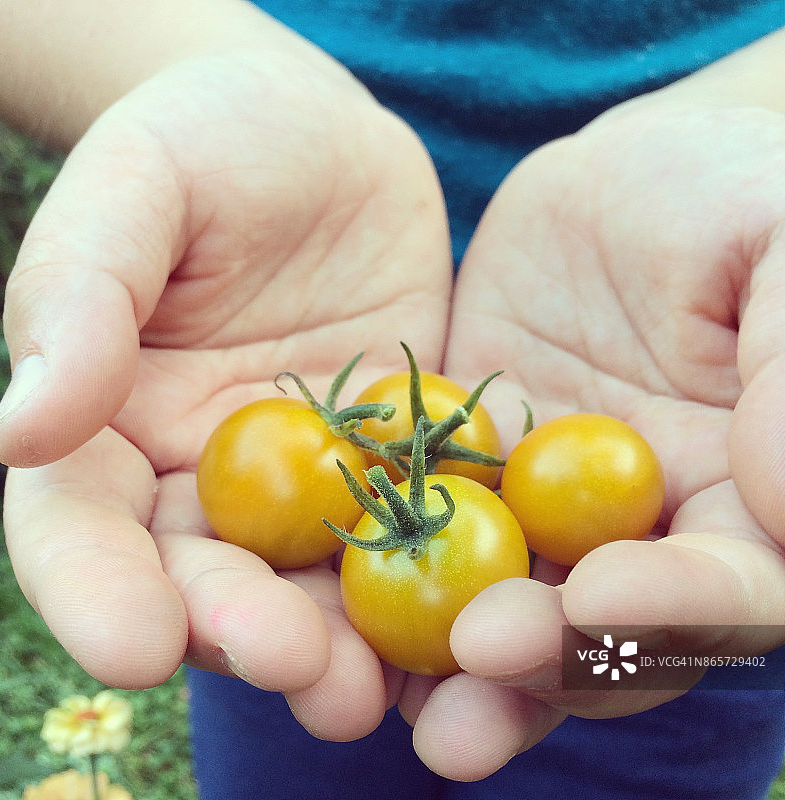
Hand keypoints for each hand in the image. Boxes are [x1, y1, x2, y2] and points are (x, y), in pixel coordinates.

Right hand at [0, 49, 450, 740]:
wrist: (320, 141)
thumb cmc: (210, 141)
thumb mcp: (138, 187)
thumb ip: (77, 297)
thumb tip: (17, 431)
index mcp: (114, 424)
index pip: (83, 525)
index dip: (96, 592)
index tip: (132, 648)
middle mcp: (207, 474)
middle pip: (204, 579)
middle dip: (240, 632)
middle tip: (291, 665)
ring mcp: (307, 481)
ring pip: (308, 584)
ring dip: (336, 646)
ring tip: (364, 691)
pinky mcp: (392, 463)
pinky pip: (407, 531)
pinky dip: (425, 584)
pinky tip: (458, 620)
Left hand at [406, 104, 784, 778]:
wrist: (627, 176)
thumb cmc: (732, 191)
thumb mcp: (778, 246)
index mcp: (739, 496)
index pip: (724, 584)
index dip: (674, 605)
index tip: (603, 597)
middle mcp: (640, 525)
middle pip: (605, 629)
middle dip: (547, 659)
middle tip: (480, 662)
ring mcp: (542, 506)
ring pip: (510, 605)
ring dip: (464, 667)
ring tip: (417, 711)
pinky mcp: (461, 470)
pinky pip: (424, 532)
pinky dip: (391, 577)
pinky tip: (341, 611)